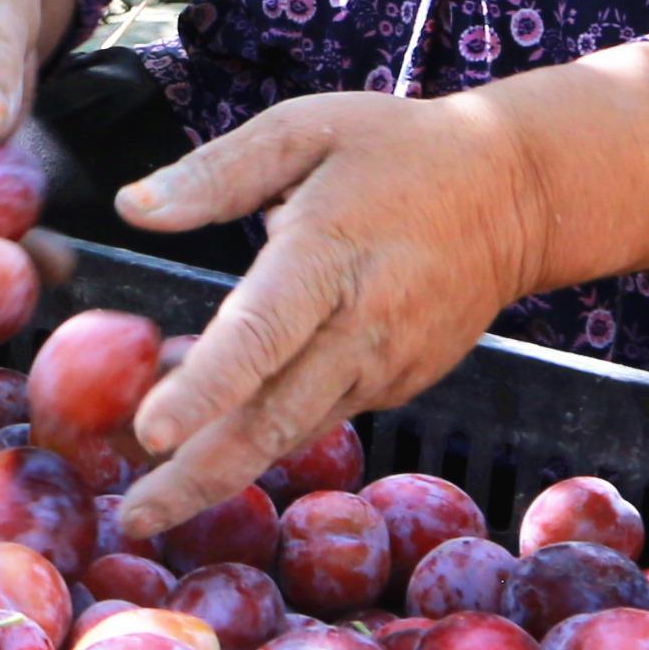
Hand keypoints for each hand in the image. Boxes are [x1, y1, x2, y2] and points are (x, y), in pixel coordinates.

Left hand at [100, 92, 547, 540]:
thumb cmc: (398, 150)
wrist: (517, 194)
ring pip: (293, 432)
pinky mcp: (395, 384)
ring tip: (151, 497)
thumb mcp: (305, 129)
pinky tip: (206, 423)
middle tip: (136, 519)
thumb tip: (131, 207)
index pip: (261, 334)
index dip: (205, 388)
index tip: (150, 432)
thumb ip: (216, 172)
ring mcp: (385, 365)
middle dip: (201, 475)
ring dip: (222, 466)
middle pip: (275, 419)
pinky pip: (316, 415)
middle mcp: (361, 327)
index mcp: (330, 255)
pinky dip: (261, 429)